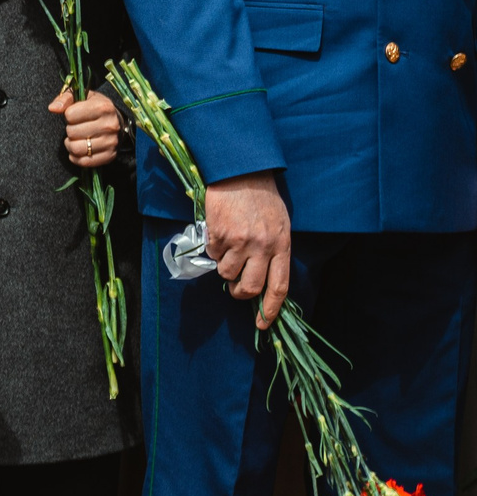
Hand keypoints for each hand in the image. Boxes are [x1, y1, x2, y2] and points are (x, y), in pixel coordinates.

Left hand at [51, 87, 121, 169]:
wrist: (116, 122)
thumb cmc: (94, 108)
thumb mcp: (81, 97)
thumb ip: (65, 99)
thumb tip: (53, 108)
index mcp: (103, 107)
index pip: (70, 114)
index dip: (68, 115)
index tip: (74, 115)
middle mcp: (109, 125)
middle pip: (72, 132)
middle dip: (69, 130)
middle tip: (75, 128)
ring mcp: (111, 142)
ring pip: (76, 149)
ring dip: (70, 144)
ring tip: (75, 138)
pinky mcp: (110, 156)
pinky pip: (84, 162)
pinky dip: (76, 157)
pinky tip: (79, 149)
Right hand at [205, 172, 292, 328]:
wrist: (241, 172)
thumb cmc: (263, 198)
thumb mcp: (280, 224)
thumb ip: (273, 250)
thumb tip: (260, 276)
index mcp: (282, 245)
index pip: (279, 286)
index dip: (270, 309)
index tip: (263, 324)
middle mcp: (262, 246)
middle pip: (250, 286)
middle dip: (240, 293)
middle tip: (236, 288)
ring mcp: (239, 241)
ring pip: (227, 273)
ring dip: (224, 266)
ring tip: (227, 249)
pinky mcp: (219, 233)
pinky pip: (213, 253)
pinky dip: (214, 248)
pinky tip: (219, 231)